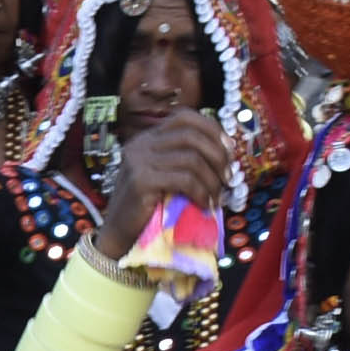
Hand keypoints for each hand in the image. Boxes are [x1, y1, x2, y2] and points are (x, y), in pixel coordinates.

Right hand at [99, 109, 234, 252]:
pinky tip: (204, 205)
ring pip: (191, 159)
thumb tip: (227, 152)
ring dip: (211, 180)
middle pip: (191, 135)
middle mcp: (141, 144)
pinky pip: (184, 180)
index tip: (229, 150)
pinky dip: (201, 193)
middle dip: (217, 155)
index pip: (184, 117)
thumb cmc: (149, 206)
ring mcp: (138, 161)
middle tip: (226, 177)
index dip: (212, 129)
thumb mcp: (168, 175)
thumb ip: (186, 159)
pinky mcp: (141, 180)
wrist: (120, 233)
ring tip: (216, 197)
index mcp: (148, 138)